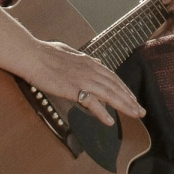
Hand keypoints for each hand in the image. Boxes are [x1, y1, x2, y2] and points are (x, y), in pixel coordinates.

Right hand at [24, 41, 142, 126]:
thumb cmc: (46, 53)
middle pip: (116, 87)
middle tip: (141, 111)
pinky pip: (91, 103)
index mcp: (89, 62)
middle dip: (130, 99)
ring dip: (124, 105)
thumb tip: (96, 61)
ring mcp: (83, 79)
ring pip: (109, 94)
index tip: (133, 98)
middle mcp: (90, 69)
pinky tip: (110, 121)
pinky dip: (102, 113)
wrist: (32, 56)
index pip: (113, 77)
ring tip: (135, 115)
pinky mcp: (73, 89)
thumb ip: (84, 58)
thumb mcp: (69, 51)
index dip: (125, 89)